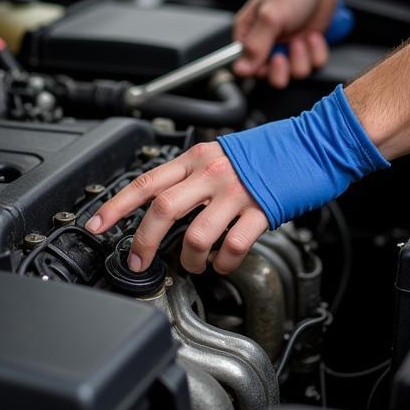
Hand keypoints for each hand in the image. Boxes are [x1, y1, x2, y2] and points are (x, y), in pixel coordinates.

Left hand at [85, 143, 269, 274]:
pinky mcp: (261, 210)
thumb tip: (164, 208)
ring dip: (188, 259)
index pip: (145, 181)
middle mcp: (211, 173)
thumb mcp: (220, 155)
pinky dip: (223, 263)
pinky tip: (222, 264)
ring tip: (192, 265)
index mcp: (196, 158)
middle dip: (143, 241)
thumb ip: (192, 178)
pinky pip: (233, 245)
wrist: (313, 143)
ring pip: (195, 234)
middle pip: (161, 208)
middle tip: (138, 261)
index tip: (96, 225)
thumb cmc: (267, 153)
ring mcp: (236, 192)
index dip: (116, 206)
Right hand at [234, 0, 340, 87]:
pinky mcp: (308, 48)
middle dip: (283, 67)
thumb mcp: (271, 17)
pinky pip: (314, 65)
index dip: (259, 69)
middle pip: (271, 76)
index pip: (245, 67)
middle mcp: (267, 43)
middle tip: (285, 52)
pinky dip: (317, 51)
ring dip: (302, 57)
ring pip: (295, 73)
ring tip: (302, 37)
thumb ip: (255, 45)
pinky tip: (314, 35)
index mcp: (248, 35)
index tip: (272, 57)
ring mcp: (288, 47)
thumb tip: (240, 69)